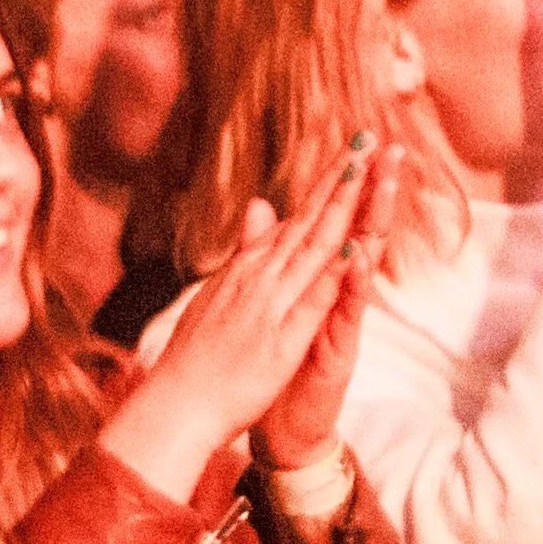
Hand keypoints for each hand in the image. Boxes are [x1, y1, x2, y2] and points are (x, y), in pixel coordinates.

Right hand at [104, 139, 384, 495]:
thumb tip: (259, 205)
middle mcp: (259, 277)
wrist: (176, 405)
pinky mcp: (280, 338)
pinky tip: (352, 249)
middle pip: (307, 220)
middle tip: (365, 137)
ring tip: (364, 170)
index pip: (295, 219)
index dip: (324, 184)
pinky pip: (310, 300)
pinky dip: (330, 274)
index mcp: (249, 270)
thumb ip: (246, 252)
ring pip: (312, 247)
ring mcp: (269, 304)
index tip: (350, 151)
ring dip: (339, 208)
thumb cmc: (198, 357)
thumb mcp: (222, 294)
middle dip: (338, 179)